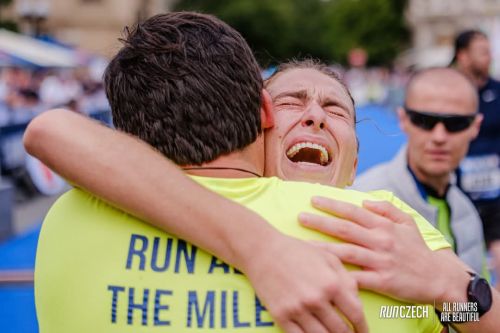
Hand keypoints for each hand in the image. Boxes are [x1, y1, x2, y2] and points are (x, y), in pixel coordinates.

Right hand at [242, 232, 367, 332]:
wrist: (262, 250)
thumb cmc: (296, 251)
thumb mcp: (327, 257)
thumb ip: (347, 280)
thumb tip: (357, 303)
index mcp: (331, 283)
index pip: (355, 314)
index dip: (362, 327)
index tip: (363, 332)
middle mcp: (316, 299)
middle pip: (340, 331)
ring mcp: (297, 310)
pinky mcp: (280, 316)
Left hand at [298, 197, 447, 303]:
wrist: (438, 277)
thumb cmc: (418, 249)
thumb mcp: (408, 222)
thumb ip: (386, 209)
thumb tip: (365, 201)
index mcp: (383, 226)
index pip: (353, 211)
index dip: (332, 204)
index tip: (313, 199)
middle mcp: (380, 241)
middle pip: (344, 229)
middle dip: (320, 222)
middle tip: (299, 217)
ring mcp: (380, 261)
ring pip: (345, 252)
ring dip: (323, 247)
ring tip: (303, 244)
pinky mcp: (382, 281)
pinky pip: (356, 279)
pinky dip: (340, 276)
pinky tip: (323, 273)